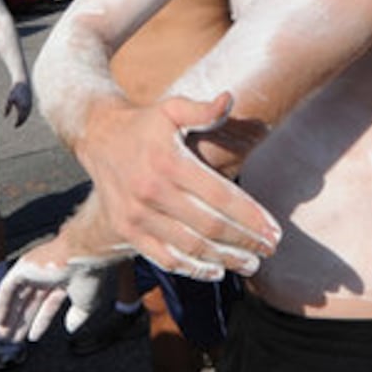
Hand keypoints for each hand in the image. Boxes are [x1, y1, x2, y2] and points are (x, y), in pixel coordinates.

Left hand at [0, 236, 107, 342]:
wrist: (83, 255)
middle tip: (12, 339)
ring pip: (18, 297)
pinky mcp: (23, 267)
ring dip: (10, 317)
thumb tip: (70, 327)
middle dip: (22, 322)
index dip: (41, 321)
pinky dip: (1, 304)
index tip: (33, 337)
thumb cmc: (89, 275)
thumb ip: (78, 316)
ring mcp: (34, 270)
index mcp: (64, 280)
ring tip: (3, 336)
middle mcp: (47, 274)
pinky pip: (7, 288)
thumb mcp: (87, 303)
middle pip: (30, 302)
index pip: (48, 304)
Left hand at [4, 80, 31, 126]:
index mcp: (23, 106)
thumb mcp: (9, 98)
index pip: (21, 118)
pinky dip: (26, 114)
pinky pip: (29, 110)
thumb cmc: (15, 89)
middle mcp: (28, 106)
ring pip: (28, 114)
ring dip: (24, 118)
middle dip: (21, 122)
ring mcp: (30, 103)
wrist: (23, 81)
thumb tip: (5, 116)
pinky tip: (23, 114)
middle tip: (16, 126)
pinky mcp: (31, 101)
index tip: (14, 126)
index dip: (18, 123)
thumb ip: (7, 107)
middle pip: (25, 117)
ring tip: (19, 122)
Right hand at [74, 94, 280, 280]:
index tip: (274, 230)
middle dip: (245, 242)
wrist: (98, 136)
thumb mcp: (171, 108)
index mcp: (168, 162)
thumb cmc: (144, 123)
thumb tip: (229, 100)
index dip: (250, 217)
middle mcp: (151, 191)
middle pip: (209, 227)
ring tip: (250, 264)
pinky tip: (215, 271)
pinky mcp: (126, 230)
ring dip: (225, 259)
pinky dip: (192, 269)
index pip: (220, 196)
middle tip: (269, 249)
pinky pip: (164, 257)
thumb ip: (202, 110)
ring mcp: (136, 214)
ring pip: (190, 247)